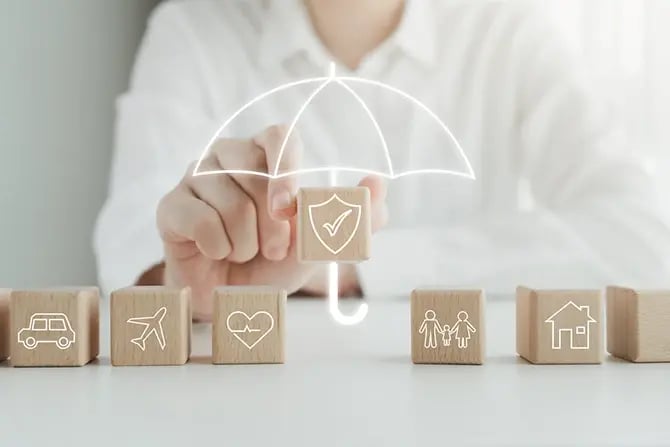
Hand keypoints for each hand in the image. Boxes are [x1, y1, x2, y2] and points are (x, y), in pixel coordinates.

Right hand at [156, 125, 387, 319]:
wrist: (231, 297)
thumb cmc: (273, 262)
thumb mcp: (317, 243)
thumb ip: (350, 216)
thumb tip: (378, 184)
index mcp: (265, 155)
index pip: (279, 136)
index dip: (287, 169)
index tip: (290, 209)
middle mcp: (228, 157)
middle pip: (254, 173)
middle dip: (272, 225)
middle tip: (271, 250)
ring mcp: (195, 177)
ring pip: (229, 201)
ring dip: (246, 242)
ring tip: (242, 251)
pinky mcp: (170, 205)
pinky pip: (200, 221)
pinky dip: (218, 248)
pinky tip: (215, 253)